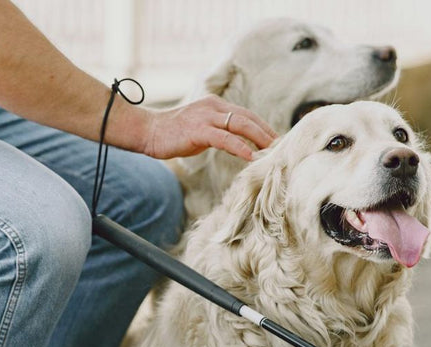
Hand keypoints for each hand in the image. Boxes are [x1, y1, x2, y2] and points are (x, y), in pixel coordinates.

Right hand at [138, 95, 277, 160]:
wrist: (148, 131)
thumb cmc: (173, 134)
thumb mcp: (201, 130)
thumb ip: (220, 133)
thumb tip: (239, 145)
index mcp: (216, 105)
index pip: (246, 115)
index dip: (263, 127)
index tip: (276, 140)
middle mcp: (214, 107)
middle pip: (248, 118)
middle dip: (267, 132)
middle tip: (282, 147)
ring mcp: (206, 117)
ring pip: (240, 125)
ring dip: (259, 138)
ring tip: (272, 151)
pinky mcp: (198, 130)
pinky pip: (224, 138)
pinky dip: (239, 146)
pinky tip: (250, 156)